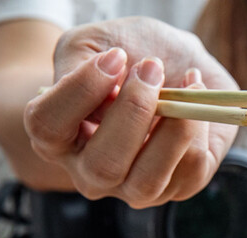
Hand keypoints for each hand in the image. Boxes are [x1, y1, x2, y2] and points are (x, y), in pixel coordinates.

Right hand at [24, 17, 237, 207]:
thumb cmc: (128, 52)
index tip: (115, 57)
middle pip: (102, 165)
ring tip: (186, 84)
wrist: (176, 60)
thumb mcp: (95, 41)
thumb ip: (83, 63)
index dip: (80, 92)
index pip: (48, 127)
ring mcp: (135, 187)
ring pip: (147, 182)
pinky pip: (190, 170)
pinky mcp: (179, 187)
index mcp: (58, 137)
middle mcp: (91, 172)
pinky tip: (197, 99)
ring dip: (173, 129)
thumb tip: (109, 98)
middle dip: (134, 112)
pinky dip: (199, 128)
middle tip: (152, 69)